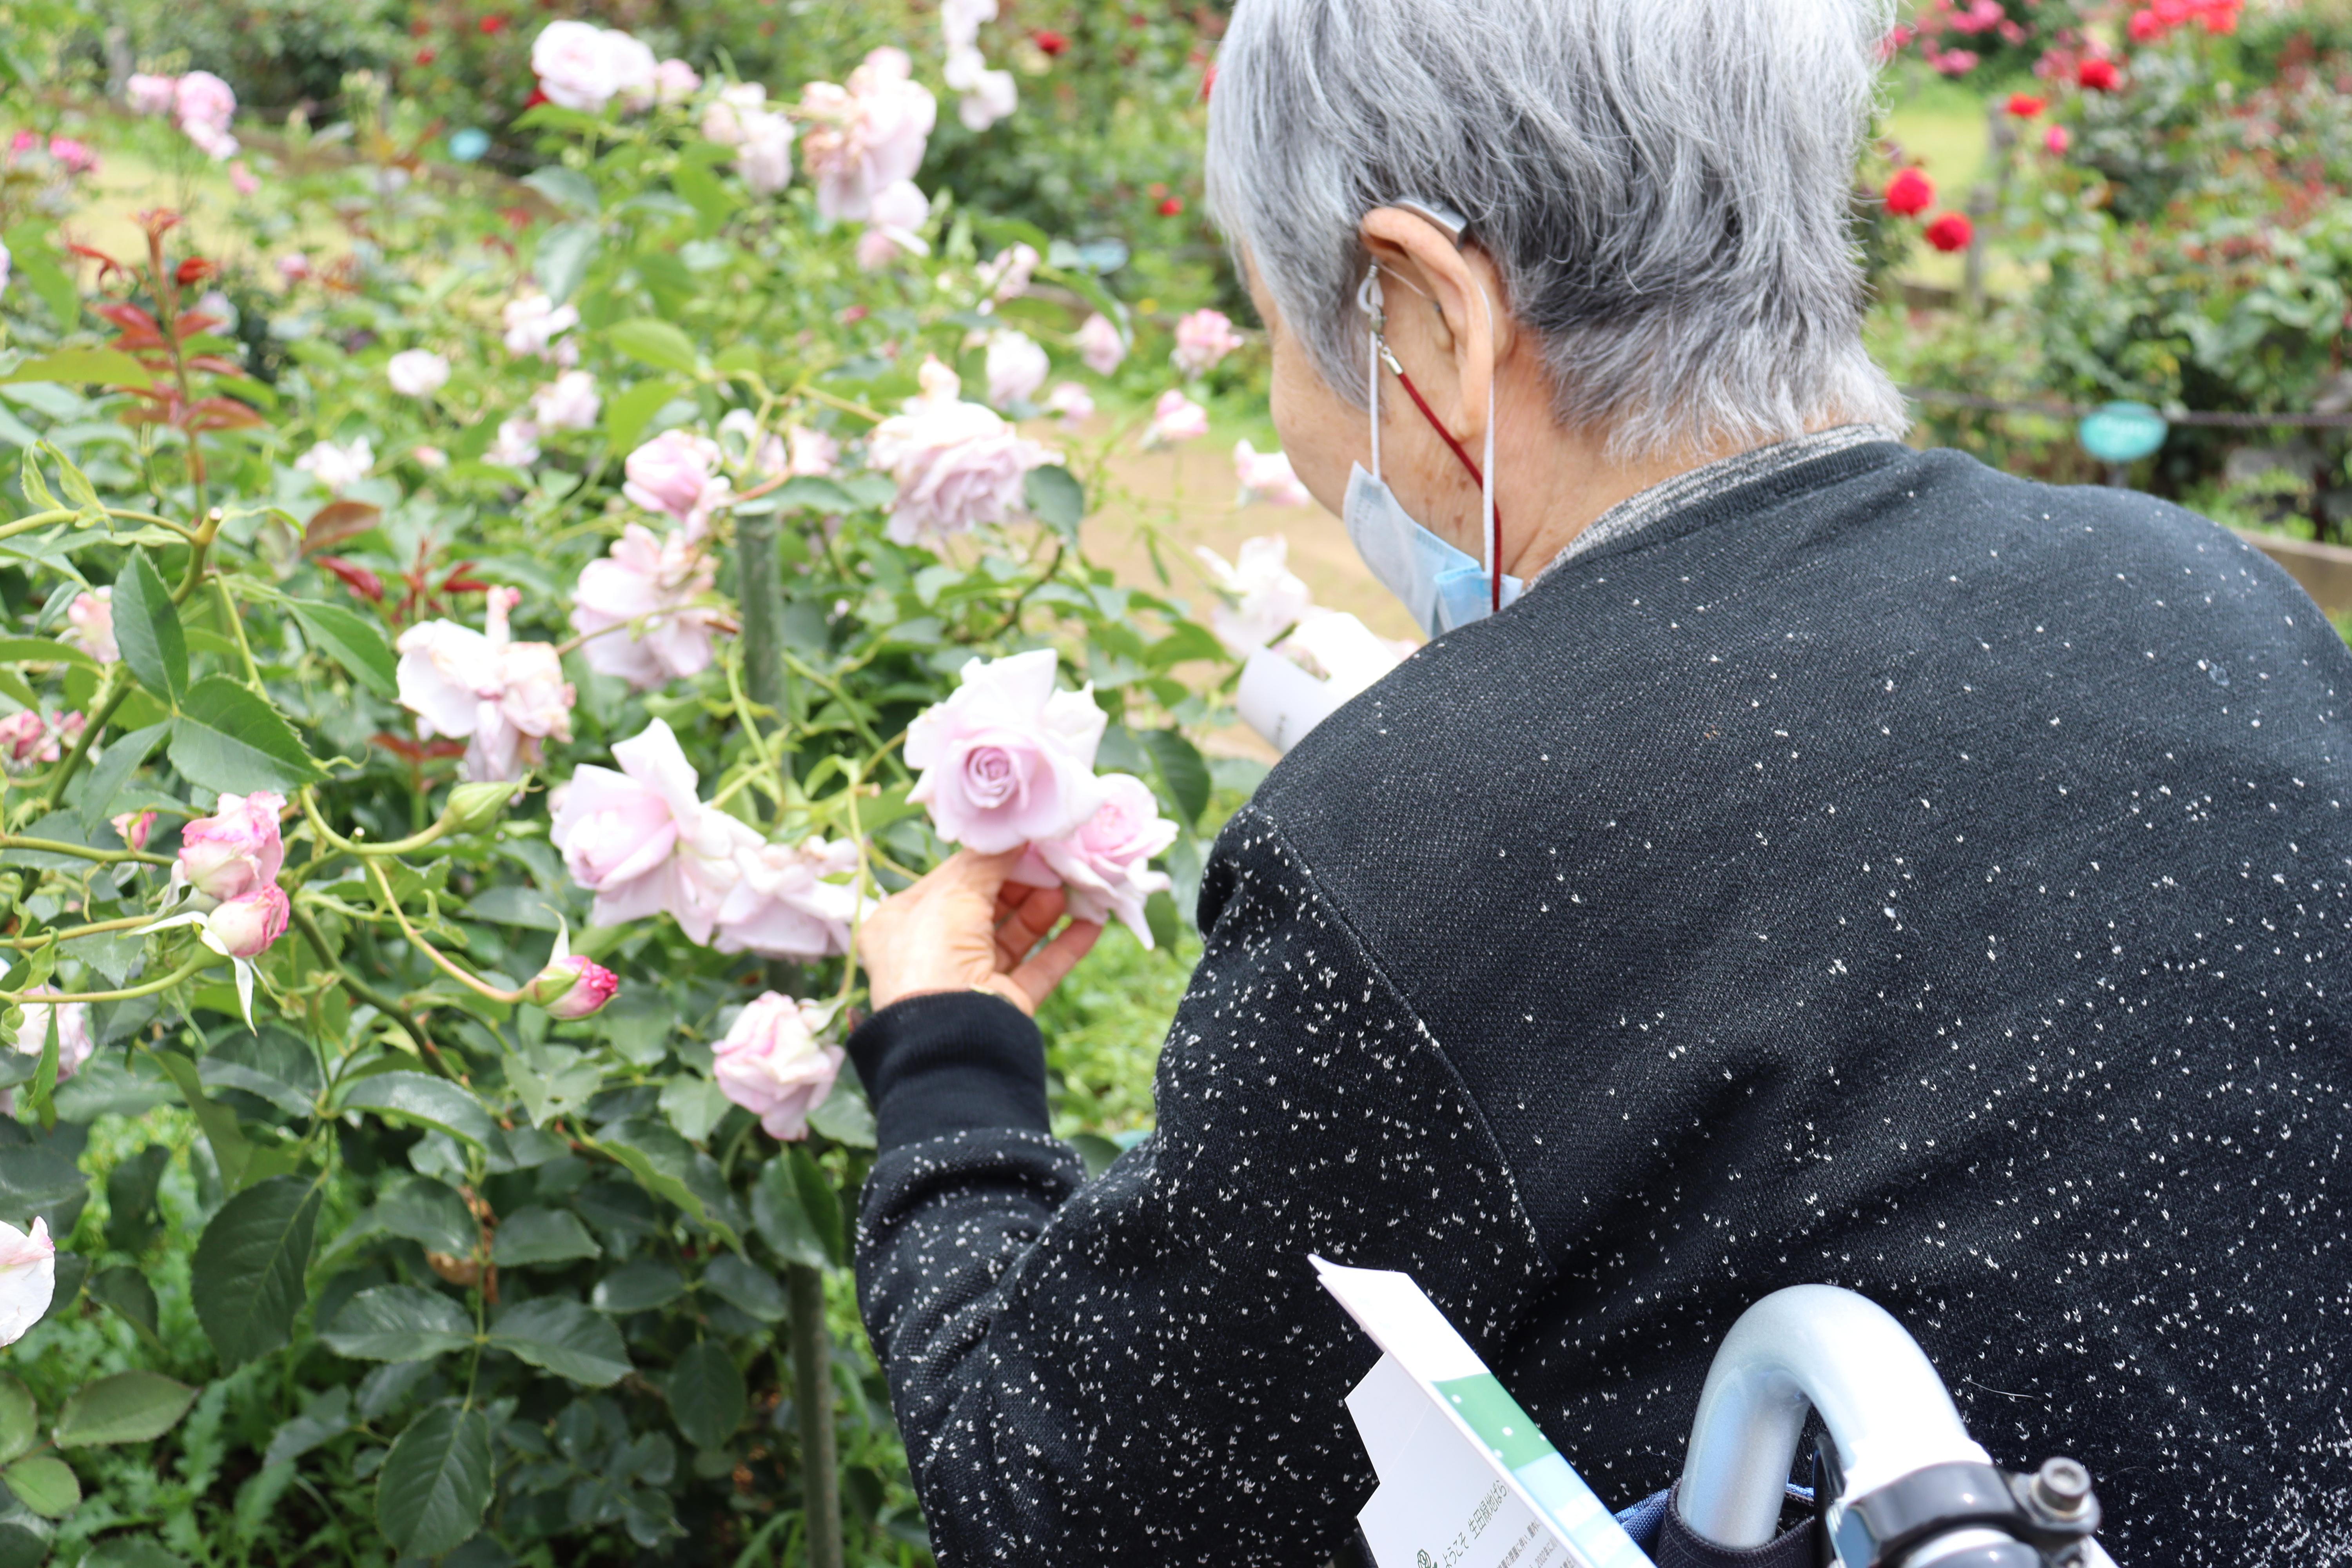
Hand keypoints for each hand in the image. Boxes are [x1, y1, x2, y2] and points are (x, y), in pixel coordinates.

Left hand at [857, 848, 1102, 1015]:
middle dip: (1025, 883)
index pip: (952, 880)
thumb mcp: (953, 893)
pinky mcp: (1003, 1004)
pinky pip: (1039, 969)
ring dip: (1047, 909)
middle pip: (987, 906)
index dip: (991, 859)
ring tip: (1075, 889)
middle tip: (1059, 862)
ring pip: (1014, 936)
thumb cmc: (933, 954)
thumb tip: (1015, 837)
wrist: (946, 1038)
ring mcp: (970, 980)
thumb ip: (987, 862)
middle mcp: (933, 950)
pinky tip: (1092, 924)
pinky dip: (1066, 946)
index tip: (1028, 841)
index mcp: (903, 922)